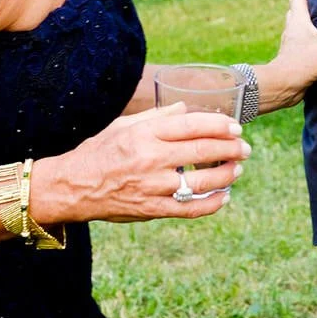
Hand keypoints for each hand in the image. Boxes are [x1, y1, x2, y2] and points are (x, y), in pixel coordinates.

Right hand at [31, 105, 250, 224]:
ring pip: (200, 181)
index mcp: (145, 134)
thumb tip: (186, 108)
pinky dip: (211, 204)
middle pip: (202, 151)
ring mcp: (152, 186)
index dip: (219, 126)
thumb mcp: (124, 125)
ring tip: (237, 169)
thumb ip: (157, 116)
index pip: (192, 125)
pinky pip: (189, 209)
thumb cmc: (99, 152)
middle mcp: (151, 158)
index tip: (235, 128)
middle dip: (231, 149)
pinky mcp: (151, 209)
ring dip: (225, 175)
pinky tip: (224, 197)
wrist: (71, 187)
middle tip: (245, 149)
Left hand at [256, 0, 316, 111]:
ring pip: (299, 26)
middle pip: (298, 10)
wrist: (283, 87)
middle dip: (310, 3)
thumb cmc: (301, 63)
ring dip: (310, 22)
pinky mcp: (294, 56)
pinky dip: (311, 38)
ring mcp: (291, 43)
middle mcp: (292, 29)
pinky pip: (302, 41)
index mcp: (298, 20)